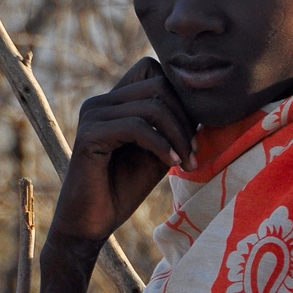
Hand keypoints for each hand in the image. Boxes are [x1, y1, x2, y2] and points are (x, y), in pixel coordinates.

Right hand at [47, 57, 197, 242]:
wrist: (92, 223)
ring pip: (151, 105)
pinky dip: (161, 144)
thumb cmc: (124, 188)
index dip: (179, 95)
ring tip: (186, 162)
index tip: (192, 132)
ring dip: (177, 135)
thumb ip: (173, 125)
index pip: (152, 69)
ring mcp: (92, 115)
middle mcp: (100, 102)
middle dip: (184, 117)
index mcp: (114, 101)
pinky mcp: (89, 135)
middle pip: (158, 84)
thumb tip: (203, 103)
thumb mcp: (159, 150)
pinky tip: (172, 163)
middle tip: (194, 151)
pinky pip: (136, 127)